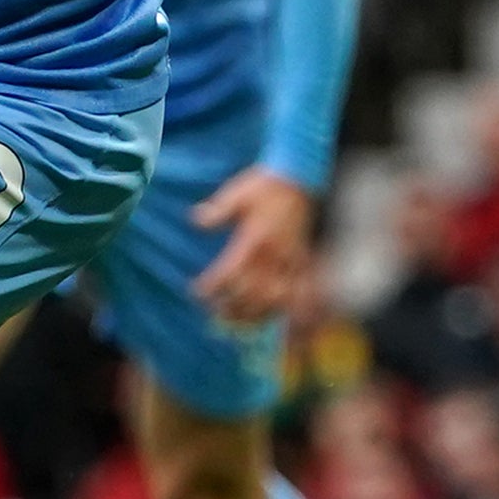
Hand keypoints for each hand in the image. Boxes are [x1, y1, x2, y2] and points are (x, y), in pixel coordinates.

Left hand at [186, 166, 317, 323]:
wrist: (299, 178)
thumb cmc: (263, 186)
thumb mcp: (236, 194)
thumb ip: (217, 211)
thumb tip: (195, 221)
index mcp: (254, 238)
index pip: (230, 271)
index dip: (213, 285)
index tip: (197, 292)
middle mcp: (274, 254)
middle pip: (252, 292)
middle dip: (232, 306)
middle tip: (215, 312)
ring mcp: (291, 260)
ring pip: (275, 297)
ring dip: (256, 313)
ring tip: (237, 320)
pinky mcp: (303, 260)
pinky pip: (297, 291)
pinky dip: (286, 308)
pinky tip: (273, 319)